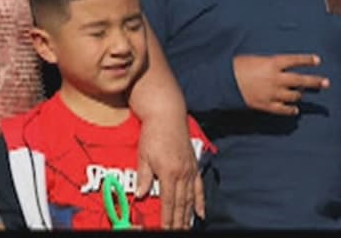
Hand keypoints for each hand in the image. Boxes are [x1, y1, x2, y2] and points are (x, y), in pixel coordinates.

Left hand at [136, 112, 203, 228]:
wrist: (167, 114)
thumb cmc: (153, 133)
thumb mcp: (143, 155)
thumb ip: (143, 177)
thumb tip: (141, 194)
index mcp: (169, 173)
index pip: (168, 202)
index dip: (167, 218)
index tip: (165, 229)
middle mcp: (182, 174)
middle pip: (180, 204)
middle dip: (178, 221)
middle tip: (175, 232)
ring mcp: (190, 170)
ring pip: (190, 199)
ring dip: (187, 216)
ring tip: (185, 228)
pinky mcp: (193, 165)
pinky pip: (198, 188)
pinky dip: (199, 202)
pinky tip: (200, 213)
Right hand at [233, 53, 329, 114]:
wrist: (223, 82)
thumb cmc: (236, 67)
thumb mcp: (254, 60)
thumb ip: (269, 64)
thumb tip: (279, 68)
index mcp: (272, 63)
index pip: (295, 60)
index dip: (307, 60)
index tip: (317, 60)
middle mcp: (276, 78)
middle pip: (301, 81)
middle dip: (315, 82)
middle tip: (326, 83)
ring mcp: (272, 93)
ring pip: (294, 96)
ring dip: (299, 95)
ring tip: (301, 94)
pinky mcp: (266, 105)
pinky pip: (283, 109)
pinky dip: (290, 110)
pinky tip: (295, 110)